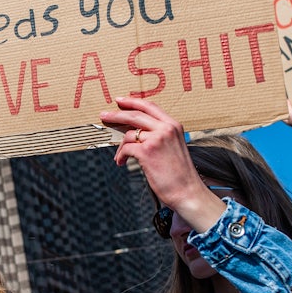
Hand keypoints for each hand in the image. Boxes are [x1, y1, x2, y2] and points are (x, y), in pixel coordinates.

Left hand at [100, 97, 225, 233]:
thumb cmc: (180, 174)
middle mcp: (166, 129)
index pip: (150, 106)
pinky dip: (121, 156)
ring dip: (120, 146)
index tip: (120, 101)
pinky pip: (126, 148)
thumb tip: (137, 132)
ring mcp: (157, 139)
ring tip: (120, 157)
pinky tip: (121, 163)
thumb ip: (160, 136)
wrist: (187, 191)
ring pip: (129, 134)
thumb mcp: (174, 147)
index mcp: (174, 125)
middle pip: (135, 115)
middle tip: (104, 115)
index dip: (133, 102)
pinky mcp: (147, 152)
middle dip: (116, 114)